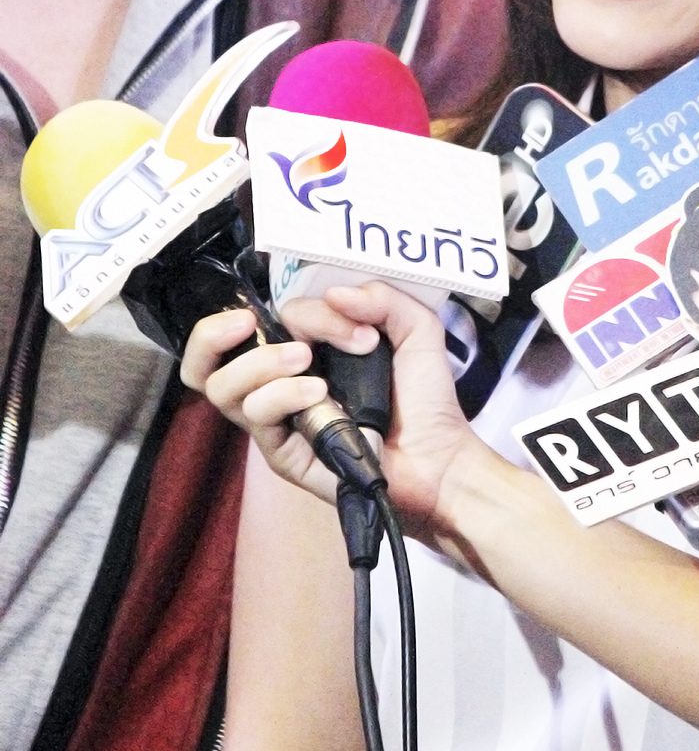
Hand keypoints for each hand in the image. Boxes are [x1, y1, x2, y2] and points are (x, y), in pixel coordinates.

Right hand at [181, 286, 499, 544]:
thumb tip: (333, 293)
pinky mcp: (283, 454)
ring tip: (305, 361)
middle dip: (211, 333)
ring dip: (259, 363)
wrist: (440, 457)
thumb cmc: (425, 398)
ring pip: (223, 388)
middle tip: (248, 322)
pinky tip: (318, 392)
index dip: (306, 313)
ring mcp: (277, 422)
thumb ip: (381, 298)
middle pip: (205, 361)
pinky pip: (257, 417)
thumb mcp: (415, 330)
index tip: (356, 323)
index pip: (268, 320)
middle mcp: (279, 385)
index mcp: (302, 351)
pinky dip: (282, 394)